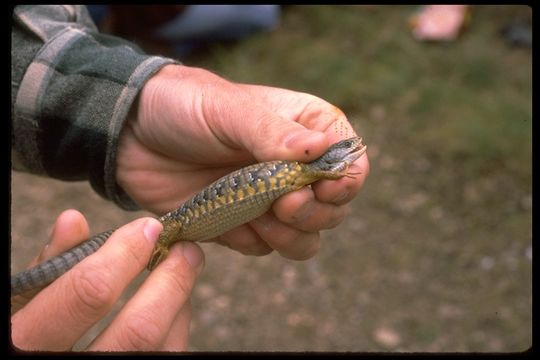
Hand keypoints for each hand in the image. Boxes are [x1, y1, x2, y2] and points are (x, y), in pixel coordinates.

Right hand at [11, 209, 203, 350]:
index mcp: (28, 342)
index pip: (91, 292)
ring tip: (181, 271)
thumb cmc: (28, 332)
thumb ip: (49, 265)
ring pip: (161, 347)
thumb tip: (74, 220)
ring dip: (179, 302)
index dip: (127, 255)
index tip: (150, 228)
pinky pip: (167, 356)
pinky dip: (176, 325)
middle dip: (171, 280)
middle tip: (186, 248)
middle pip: (140, 330)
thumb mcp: (21, 301)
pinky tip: (172, 303)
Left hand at [117, 64, 369, 259]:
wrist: (132, 135)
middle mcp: (294, 167)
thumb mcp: (227, 110)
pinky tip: (230, 220)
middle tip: (282, 203)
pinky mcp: (242, 223)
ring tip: (260, 216)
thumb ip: (270, 132)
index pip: (350, 161)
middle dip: (314, 212)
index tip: (319, 187)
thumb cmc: (183, 107)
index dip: (344, 181)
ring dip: (291, 236)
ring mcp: (269, 199)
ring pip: (306, 236)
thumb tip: (320, 151)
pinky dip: (255, 241)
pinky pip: (265, 247)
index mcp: (304, 129)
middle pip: (334, 208)